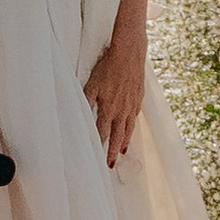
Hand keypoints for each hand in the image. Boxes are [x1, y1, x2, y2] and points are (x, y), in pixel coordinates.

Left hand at [87, 22, 147, 166]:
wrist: (130, 54)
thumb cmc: (108, 67)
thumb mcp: (91, 83)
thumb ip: (86, 101)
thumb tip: (80, 116)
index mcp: (108, 108)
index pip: (102, 134)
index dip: (100, 148)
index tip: (98, 160)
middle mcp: (121, 110)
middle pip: (117, 136)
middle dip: (112, 151)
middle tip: (110, 165)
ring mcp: (132, 105)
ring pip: (128, 128)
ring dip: (124, 141)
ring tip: (122, 151)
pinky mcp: (139, 98)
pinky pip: (135, 117)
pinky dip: (132, 126)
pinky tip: (130, 128)